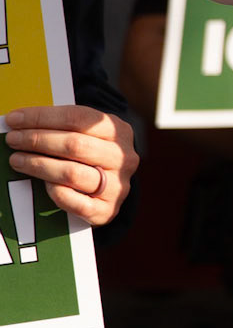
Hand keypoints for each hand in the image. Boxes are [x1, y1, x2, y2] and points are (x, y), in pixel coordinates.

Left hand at [4, 105, 137, 225]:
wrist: (113, 188)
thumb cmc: (91, 155)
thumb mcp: (88, 134)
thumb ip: (63, 127)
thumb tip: (21, 122)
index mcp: (118, 130)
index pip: (77, 118)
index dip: (42, 117)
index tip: (15, 119)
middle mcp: (123, 157)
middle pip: (74, 144)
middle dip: (37, 140)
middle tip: (13, 140)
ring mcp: (118, 185)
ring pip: (72, 173)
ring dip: (39, 165)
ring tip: (17, 160)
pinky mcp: (107, 210)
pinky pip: (74, 202)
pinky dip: (55, 191)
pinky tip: (42, 184)